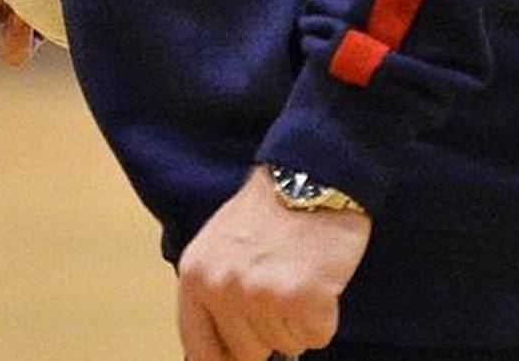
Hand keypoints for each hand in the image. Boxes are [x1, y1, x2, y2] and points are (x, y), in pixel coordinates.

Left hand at [175, 167, 369, 359]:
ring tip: (298, 275)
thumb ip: (213, 294)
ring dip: (298, 321)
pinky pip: (317, 336)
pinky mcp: (301, 299)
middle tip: (280, 292)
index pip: (199, 348)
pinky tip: (318, 281)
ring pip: (286, 345)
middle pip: (248, 353)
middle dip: (268, 333)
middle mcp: (221, 288)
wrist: (309, 177)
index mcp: (194, 275)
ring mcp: (260, 295)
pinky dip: (324, 317)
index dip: (224, 360)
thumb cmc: (268, 213)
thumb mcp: (219, 248)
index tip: (240, 359)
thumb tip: (218, 352)